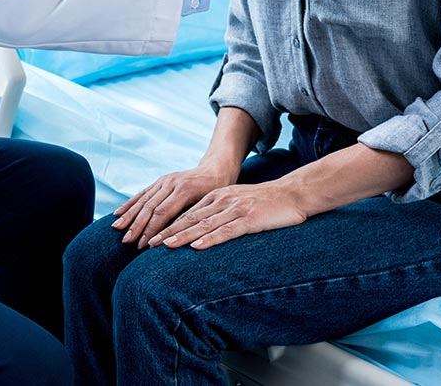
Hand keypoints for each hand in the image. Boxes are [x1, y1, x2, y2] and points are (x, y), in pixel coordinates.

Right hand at [112, 164, 234, 249]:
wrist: (215, 170)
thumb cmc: (217, 193)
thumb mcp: (210, 205)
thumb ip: (193, 218)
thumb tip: (179, 239)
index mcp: (184, 190)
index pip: (163, 213)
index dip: (151, 230)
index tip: (143, 246)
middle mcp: (171, 183)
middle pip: (150, 207)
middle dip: (136, 226)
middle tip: (127, 242)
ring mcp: (164, 180)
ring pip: (143, 200)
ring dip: (129, 215)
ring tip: (118, 229)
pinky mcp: (160, 180)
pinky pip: (142, 193)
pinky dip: (130, 204)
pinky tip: (119, 213)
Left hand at [148, 180, 306, 249]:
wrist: (292, 193)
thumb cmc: (265, 202)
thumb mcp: (237, 203)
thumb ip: (219, 213)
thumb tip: (201, 230)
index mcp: (217, 197)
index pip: (187, 213)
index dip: (168, 225)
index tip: (150, 236)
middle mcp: (222, 201)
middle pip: (189, 218)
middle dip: (167, 231)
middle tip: (147, 243)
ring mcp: (235, 209)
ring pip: (203, 224)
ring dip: (182, 236)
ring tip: (164, 245)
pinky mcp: (249, 219)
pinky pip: (226, 230)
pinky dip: (210, 239)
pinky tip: (197, 246)